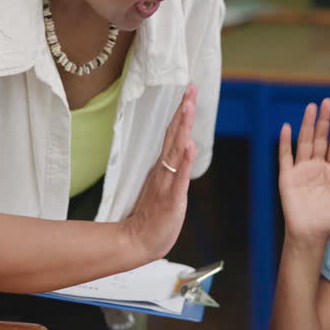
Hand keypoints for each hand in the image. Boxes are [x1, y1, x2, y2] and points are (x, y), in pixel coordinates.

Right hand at [121, 84, 196, 260]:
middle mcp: (163, 170)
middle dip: (183, 111)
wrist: (138, 242)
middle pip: (174, 135)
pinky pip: (179, 177)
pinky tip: (189, 145)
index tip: (188, 92)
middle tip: (191, 88)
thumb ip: (171, 167)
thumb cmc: (152, 217)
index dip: (181, 113)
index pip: (172, 135)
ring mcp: (166, 183)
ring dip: (183, 128)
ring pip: (175, 150)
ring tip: (189, 106)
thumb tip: (183, 146)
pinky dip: (184, 160)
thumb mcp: (165, 187)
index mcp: (162, 167)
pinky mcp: (171, 199)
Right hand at [278, 99, 329, 245]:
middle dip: (323, 120)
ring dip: (307, 125)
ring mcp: (301, 170)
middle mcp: (317, 167)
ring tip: (311, 107)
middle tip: (326, 102)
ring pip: (304, 142)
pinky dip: (285, 142)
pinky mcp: (287, 177)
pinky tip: (287, 127)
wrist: (310, 234)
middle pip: (320, 138)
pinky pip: (285, 156)